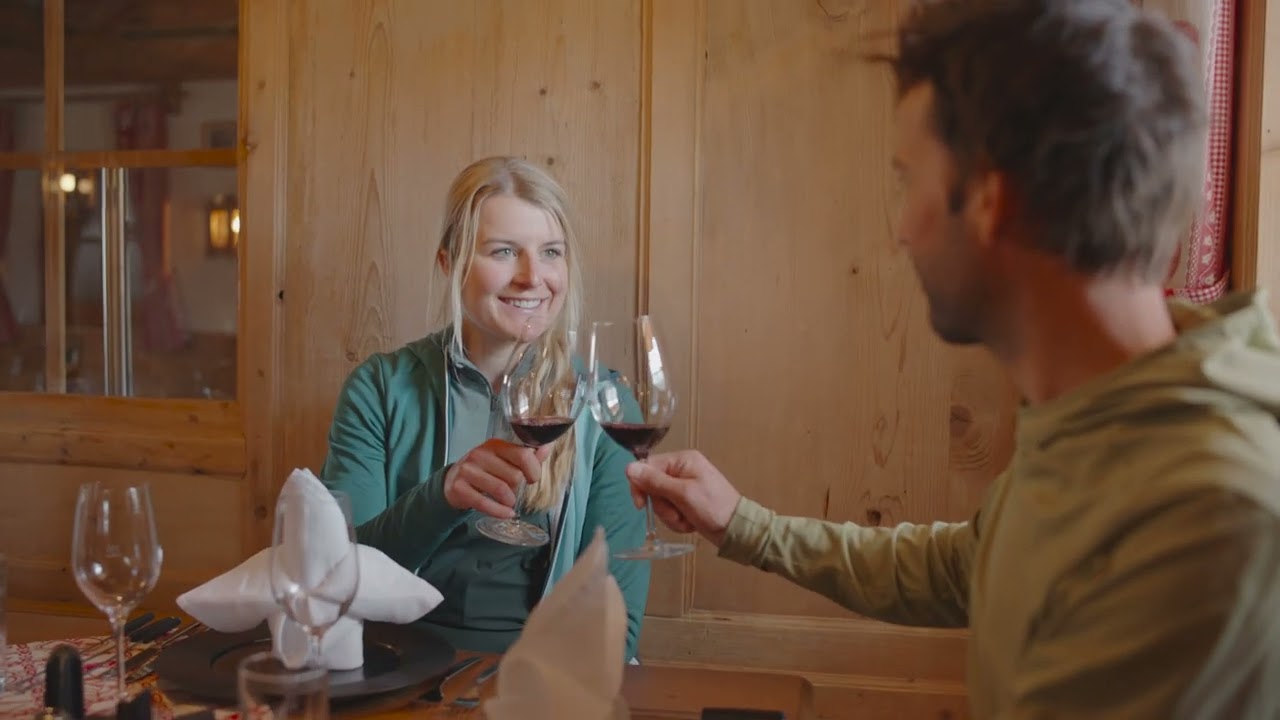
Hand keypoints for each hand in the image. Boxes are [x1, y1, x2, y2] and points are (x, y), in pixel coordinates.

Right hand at [444, 439, 551, 517]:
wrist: (453, 481)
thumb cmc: (484, 471)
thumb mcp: (503, 460)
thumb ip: (526, 456)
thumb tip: (546, 447)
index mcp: (495, 445)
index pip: (523, 455)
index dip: (534, 471)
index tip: (533, 479)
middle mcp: (480, 454)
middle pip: (514, 476)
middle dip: (519, 488)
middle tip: (514, 491)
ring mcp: (468, 470)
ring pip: (501, 490)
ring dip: (510, 501)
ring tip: (509, 502)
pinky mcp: (459, 488)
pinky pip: (484, 503)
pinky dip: (499, 512)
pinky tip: (506, 513)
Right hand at [624, 450, 741, 545]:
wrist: (735, 530)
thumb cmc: (713, 507)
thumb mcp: (682, 494)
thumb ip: (655, 481)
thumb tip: (629, 468)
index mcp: (682, 460)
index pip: (648, 467)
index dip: (641, 486)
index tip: (641, 505)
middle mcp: (681, 470)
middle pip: (652, 486)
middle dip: (663, 506)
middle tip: (677, 513)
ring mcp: (684, 486)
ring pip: (660, 502)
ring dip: (671, 516)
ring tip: (687, 520)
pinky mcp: (686, 502)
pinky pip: (670, 510)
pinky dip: (677, 520)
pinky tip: (690, 523)